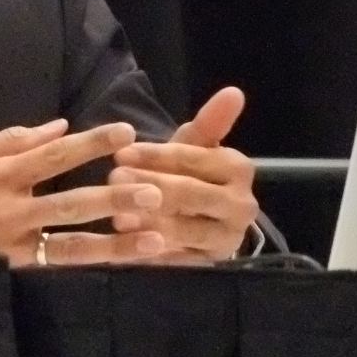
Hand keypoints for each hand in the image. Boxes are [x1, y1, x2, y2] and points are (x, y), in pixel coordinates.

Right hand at [0, 119, 167, 264]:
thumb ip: (9, 139)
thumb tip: (58, 126)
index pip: (51, 156)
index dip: (89, 144)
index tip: (126, 134)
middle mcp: (8, 214)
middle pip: (69, 205)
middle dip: (114, 198)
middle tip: (154, 190)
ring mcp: (14, 250)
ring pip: (72, 248)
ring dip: (116, 244)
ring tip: (157, 238)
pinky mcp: (17, 276)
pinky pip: (62, 271)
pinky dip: (98, 268)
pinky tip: (130, 264)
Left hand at [108, 86, 258, 263]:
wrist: (203, 220)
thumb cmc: (191, 176)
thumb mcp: (196, 148)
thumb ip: (209, 122)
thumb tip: (234, 91)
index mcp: (239, 169)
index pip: (192, 159)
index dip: (156, 155)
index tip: (121, 153)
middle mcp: (242, 206)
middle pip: (190, 194)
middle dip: (150, 186)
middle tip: (113, 180)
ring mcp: (228, 239)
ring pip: (185, 231)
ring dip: (150, 223)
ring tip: (117, 217)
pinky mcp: (210, 265)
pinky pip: (178, 260)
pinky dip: (151, 254)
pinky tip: (125, 247)